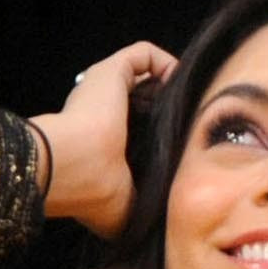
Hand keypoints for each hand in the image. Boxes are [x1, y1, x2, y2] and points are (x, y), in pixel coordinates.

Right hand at [27, 40, 178, 239]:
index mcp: (103, 146)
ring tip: (193, 106)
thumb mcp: (129, 209)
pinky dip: (166, 64)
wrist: (74, 168)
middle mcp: (102, 115)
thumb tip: (172, 214)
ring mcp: (105, 91)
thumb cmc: (97, 195)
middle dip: (169, 115)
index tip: (184, 151)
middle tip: (193, 128)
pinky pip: (144, 54)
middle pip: (144, 106)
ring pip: (144, 78)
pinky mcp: (111, 71)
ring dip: (169, 88)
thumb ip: (148, 204)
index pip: (138, 135)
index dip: (161, 140)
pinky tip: (182, 83)